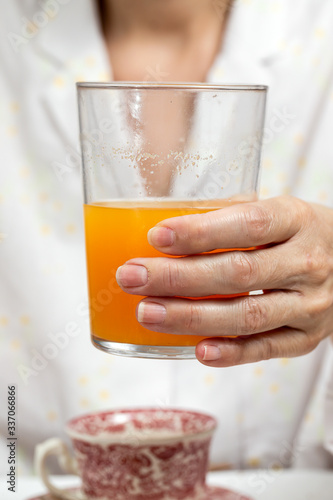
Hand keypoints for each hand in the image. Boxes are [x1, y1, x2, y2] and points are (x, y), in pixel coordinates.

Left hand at [116, 196, 332, 366]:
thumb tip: (165, 228)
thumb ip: (231, 217)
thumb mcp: (276, 212)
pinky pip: (267, 349)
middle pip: (238, 273)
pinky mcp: (306, 337)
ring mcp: (310, 305)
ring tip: (147, 313)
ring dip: (191, 317)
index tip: (157, 236)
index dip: (201, 232)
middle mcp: (307, 263)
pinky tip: (197, 351)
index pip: (248, 224)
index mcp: (297, 220)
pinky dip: (231, 352)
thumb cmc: (298, 234)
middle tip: (132, 277)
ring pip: (247, 315)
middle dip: (178, 277)